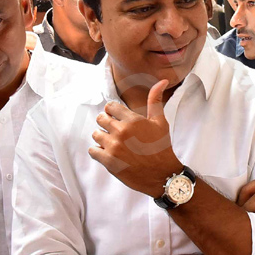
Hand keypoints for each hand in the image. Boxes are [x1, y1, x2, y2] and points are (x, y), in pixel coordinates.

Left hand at [90, 80, 181, 197]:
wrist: (162, 174)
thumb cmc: (162, 147)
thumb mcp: (160, 122)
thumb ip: (155, 100)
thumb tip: (161, 80)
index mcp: (132, 120)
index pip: (110, 107)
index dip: (113, 113)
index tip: (119, 120)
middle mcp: (121, 131)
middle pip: (100, 119)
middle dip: (107, 124)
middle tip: (116, 133)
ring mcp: (113, 147)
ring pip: (95, 134)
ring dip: (102, 138)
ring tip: (114, 144)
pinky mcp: (108, 161)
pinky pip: (93, 150)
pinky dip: (98, 152)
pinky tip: (109, 153)